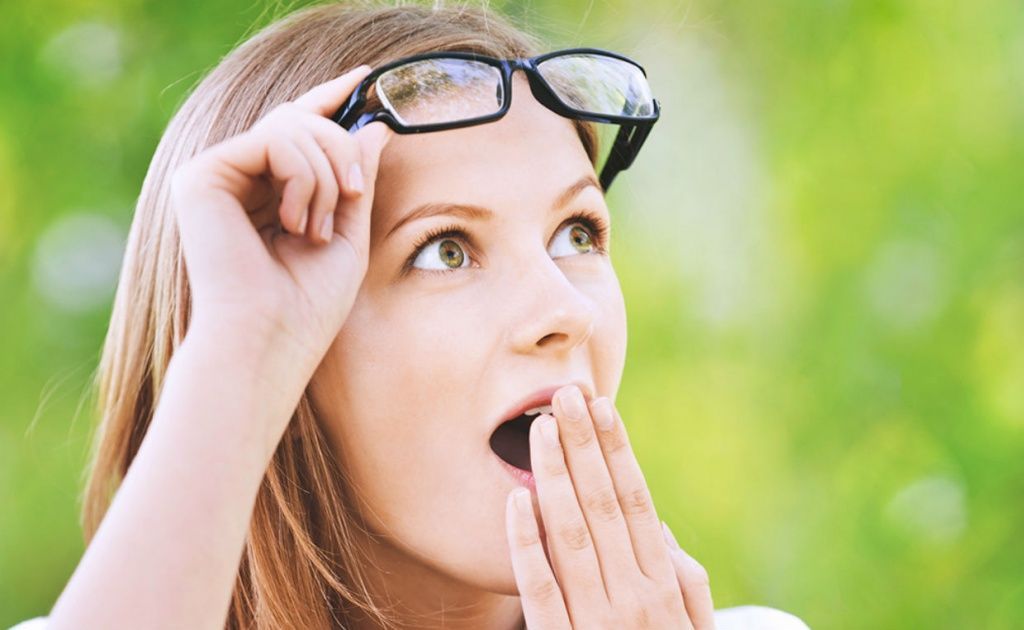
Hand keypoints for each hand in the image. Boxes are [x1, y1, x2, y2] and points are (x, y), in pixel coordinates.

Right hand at [170, 65, 390, 382]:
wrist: (269, 342)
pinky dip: (305, 177)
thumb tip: (374, 126)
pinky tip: (296, 221)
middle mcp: (233, 179)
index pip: (295, 129)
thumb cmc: (306, 306)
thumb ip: (357, 180)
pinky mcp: (201, 176)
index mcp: (262, 193)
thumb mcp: (348, 234)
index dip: (327, 98)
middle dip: (342, 150)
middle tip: (355, 195)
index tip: (364, 78)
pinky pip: (275, 139)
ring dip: (329, 174)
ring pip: (291, 124)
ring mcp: (214, 175)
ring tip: (319, 228)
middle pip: (300, 121)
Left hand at [505, 386, 715, 628]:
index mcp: (664, 586)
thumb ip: (685, 581)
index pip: (636, 501)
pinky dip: (527, 544)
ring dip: (554, 476)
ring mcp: (596, 623)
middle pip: (603, 505)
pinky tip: (515, 501)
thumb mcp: (693, 628)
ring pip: (570, 536)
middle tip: (565, 396)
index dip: (617, 451)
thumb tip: (657, 525)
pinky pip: (539, 590)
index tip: (601, 408)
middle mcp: (633, 597)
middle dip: (583, 446)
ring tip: (541, 428)